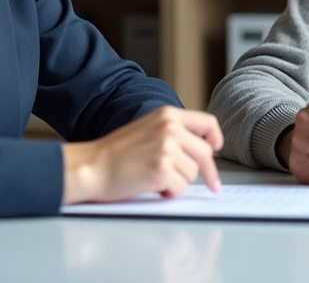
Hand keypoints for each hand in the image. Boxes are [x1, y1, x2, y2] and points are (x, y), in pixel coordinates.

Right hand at [61, 106, 223, 203]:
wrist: (90, 166)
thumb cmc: (115, 153)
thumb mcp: (147, 128)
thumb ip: (173, 132)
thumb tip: (200, 148)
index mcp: (167, 115)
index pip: (207, 123)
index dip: (215, 138)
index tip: (217, 148)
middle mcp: (169, 128)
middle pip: (205, 153)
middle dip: (204, 171)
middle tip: (208, 184)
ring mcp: (166, 148)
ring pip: (193, 173)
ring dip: (178, 181)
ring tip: (156, 178)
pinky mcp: (161, 170)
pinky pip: (180, 188)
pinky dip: (169, 193)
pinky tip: (153, 187)